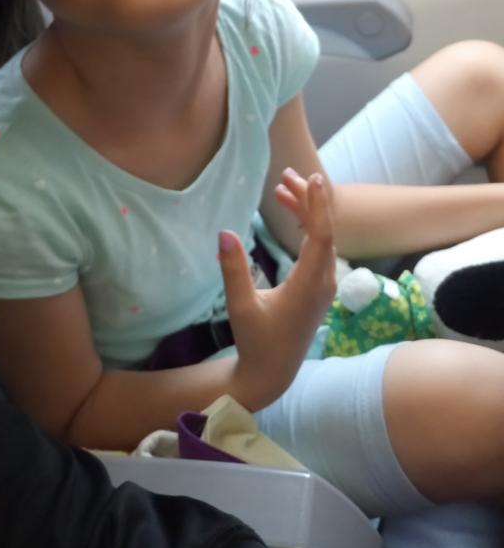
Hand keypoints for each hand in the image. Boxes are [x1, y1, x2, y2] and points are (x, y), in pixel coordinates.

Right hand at [219, 170, 336, 411]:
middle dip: (308, 200)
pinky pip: (318, 248)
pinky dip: (306, 227)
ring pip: (322, 238)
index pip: (320, 236)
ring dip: (306, 211)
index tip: (313, 179)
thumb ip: (234, 270)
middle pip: (323, 231)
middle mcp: (323, 282)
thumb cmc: (256, 341)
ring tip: (282, 187)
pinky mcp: (318, 287)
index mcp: (309, 285)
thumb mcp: (241, 306)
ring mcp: (323, 285)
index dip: (317, 206)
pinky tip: (291, 214)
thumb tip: (224, 232)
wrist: (273, 373)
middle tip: (285, 175)